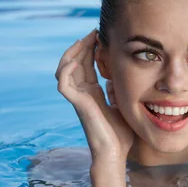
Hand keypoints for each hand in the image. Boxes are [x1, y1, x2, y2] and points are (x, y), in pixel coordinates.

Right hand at [55, 30, 134, 161]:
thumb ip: (119, 91)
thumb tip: (119, 78)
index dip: (91, 50)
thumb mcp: (123, 106)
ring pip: (65, 69)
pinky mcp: (77, 105)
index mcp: (93, 93)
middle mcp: (83, 94)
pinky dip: (67, 70)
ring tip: (84, 40)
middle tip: (93, 32)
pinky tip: (77, 60)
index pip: (87, 65)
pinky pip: (63, 84)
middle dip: (82, 45)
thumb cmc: (120, 136)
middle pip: (75, 62)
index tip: (100, 36)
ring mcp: (78, 99)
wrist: (115, 154)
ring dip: (73, 53)